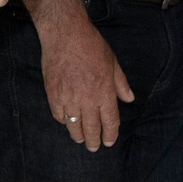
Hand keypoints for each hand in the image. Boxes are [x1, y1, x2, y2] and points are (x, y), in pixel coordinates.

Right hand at [35, 0, 134, 150]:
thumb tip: (129, 99)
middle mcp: (87, 99)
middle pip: (91, 128)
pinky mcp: (53, 94)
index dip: (110, 135)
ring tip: (81, 140)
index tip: (109, 142)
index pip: (109, 122)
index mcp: (105, 92)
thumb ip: (121, 84)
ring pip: (74, 126)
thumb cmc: (92, 46)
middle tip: (94, 147)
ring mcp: (68, 98)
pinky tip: (67, 122)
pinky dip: (64, 121)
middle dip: (94, 141)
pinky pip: (59, 116)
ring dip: (78, 136)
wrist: (66, 34)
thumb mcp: (113, 63)